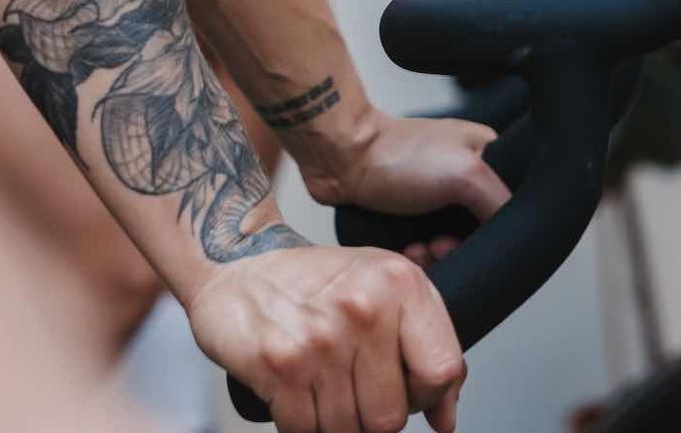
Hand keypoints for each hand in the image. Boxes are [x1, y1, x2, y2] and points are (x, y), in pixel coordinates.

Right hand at [189, 232, 464, 432]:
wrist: (236, 264)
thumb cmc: (309, 281)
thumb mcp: (377, 288)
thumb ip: (422, 346)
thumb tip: (445, 418)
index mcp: (397, 282)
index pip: (442, 370)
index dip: (426, 395)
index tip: (405, 390)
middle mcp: (362, 307)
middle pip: (391, 416)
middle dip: (368, 413)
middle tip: (346, 382)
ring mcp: (320, 338)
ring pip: (348, 430)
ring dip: (331, 419)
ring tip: (317, 380)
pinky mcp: (280, 365)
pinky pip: (305, 432)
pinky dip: (298, 423)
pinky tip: (293, 388)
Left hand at [299, 108, 509, 262]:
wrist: (342, 158)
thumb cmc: (396, 153)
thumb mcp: (466, 173)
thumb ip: (501, 202)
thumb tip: (518, 236)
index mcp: (484, 154)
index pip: (510, 204)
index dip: (496, 229)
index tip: (477, 238)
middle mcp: (461, 174)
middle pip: (480, 231)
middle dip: (462, 248)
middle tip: (442, 244)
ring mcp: (434, 195)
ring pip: (452, 245)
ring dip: (438, 257)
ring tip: (420, 249)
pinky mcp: (409, 213)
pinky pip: (424, 249)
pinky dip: (418, 257)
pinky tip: (408, 251)